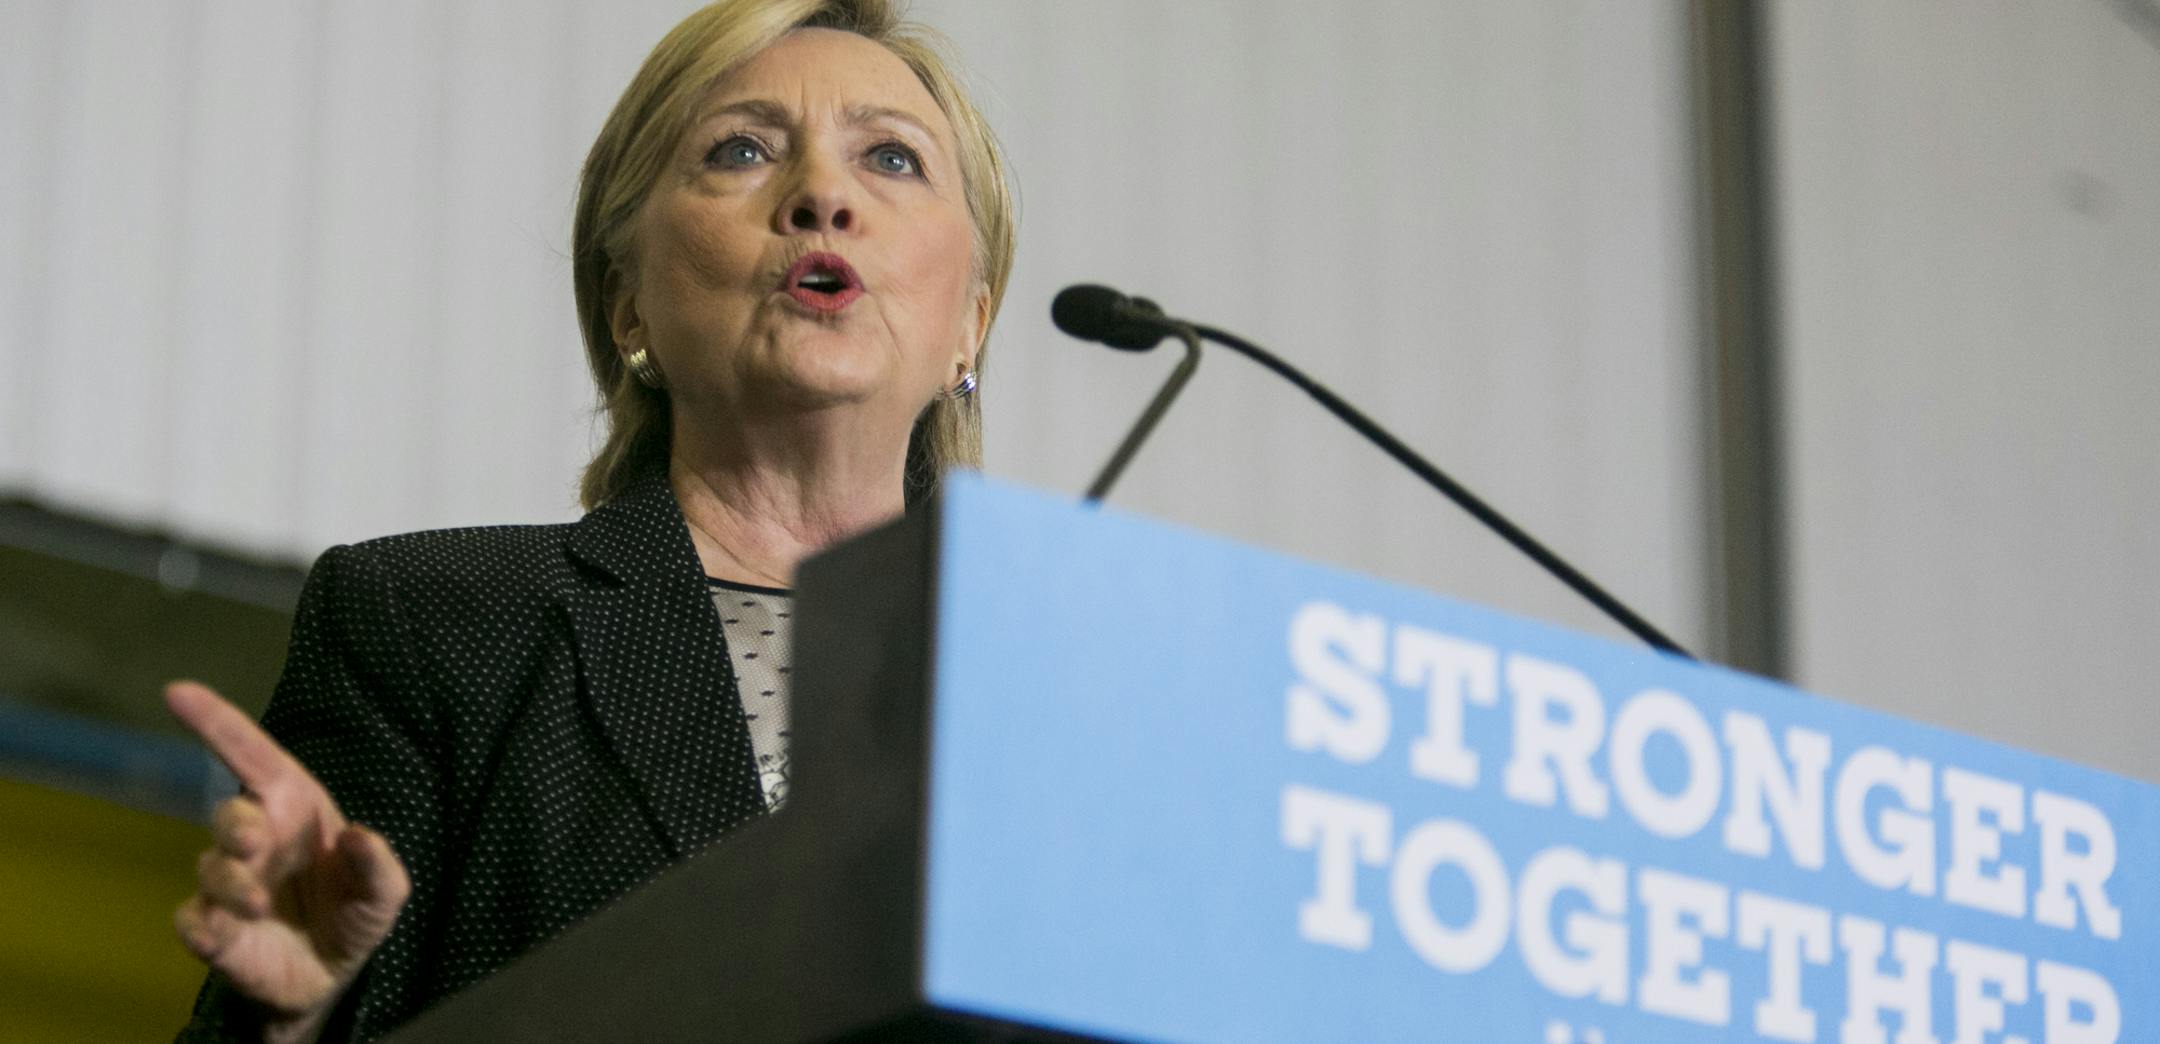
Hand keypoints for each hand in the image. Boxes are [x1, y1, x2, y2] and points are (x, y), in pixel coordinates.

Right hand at [166, 680, 409, 1037]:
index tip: (177, 692)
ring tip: (260, 906)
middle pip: (229, 814)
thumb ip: (379, 865)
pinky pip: (190, 920)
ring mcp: (229, 883)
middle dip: (235, 824)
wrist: (331, 974)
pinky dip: (202, 927)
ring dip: (232, 885)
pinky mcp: (211, 928)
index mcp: (296, 808)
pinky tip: (221, 936)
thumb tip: (359, 836)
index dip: (216, 722)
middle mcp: (258, 837)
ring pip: (210, 868)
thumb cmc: (357, 912)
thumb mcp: (386, 893)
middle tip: (255, 844)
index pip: (252, 755)